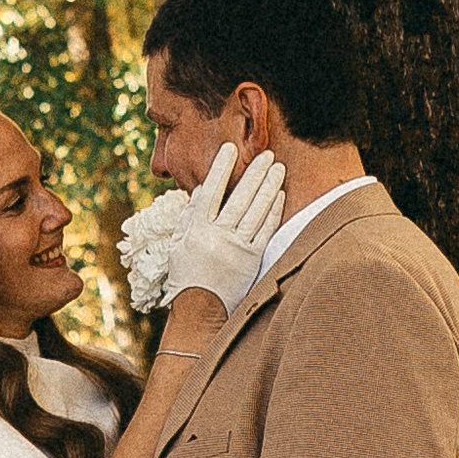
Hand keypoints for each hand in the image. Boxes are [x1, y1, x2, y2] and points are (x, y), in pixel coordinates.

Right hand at [160, 145, 285, 309]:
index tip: (229, 149)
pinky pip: (265, 230)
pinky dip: (273, 211)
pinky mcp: (252, 259)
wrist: (200, 309)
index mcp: (196, 230)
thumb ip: (189, 218)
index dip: (220, 169)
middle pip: (239, 198)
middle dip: (254, 173)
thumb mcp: (179, 245)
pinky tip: (279, 195)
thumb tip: (200, 192)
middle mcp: (217, 236)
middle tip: (267, 154)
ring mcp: (236, 248)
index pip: (210, 192)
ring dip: (268, 187)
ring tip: (278, 168)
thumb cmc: (187, 276)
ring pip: (256, 211)